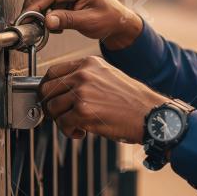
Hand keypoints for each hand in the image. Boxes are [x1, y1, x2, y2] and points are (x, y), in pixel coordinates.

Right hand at [21, 0, 142, 49]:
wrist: (115, 19)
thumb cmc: (108, 18)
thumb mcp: (89, 22)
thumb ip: (67, 20)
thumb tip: (46, 22)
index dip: (34, 6)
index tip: (25, 19)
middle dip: (31, 7)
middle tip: (28, 25)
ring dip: (37, 10)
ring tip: (44, 27)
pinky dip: (43, 11)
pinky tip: (52, 23)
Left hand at [38, 56, 169, 142]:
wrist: (149, 113)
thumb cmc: (132, 100)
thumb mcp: (108, 76)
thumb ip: (85, 78)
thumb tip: (61, 90)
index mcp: (89, 63)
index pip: (53, 71)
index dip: (48, 88)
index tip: (51, 98)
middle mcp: (83, 74)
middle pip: (46, 89)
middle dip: (51, 105)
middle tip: (61, 115)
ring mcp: (82, 92)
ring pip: (52, 108)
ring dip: (61, 121)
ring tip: (77, 124)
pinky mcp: (83, 111)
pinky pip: (62, 124)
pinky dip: (70, 132)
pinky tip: (83, 132)